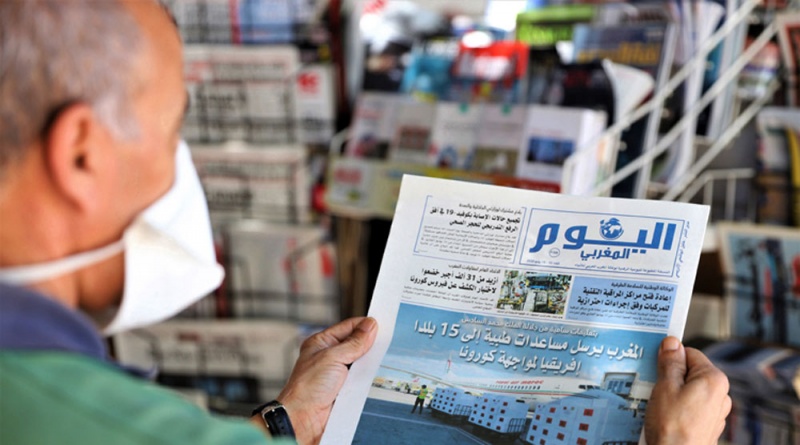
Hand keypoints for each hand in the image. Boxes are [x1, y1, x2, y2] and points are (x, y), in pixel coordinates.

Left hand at [276, 317, 377, 444]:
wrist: (304, 420)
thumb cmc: (307, 388)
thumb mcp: (332, 357)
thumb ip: (354, 342)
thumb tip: (370, 326)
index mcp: (322, 343)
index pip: (348, 327)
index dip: (364, 325)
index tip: (381, 326)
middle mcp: (330, 356)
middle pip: (356, 344)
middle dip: (369, 345)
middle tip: (385, 343)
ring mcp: (338, 374)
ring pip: (361, 363)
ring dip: (369, 364)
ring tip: (379, 361)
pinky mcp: (346, 389)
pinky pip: (363, 380)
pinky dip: (369, 379)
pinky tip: (375, 377)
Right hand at [645, 337, 731, 444]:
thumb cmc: (673, 428)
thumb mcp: (665, 386)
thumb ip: (670, 362)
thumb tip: (672, 343)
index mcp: (714, 380)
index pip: (690, 353)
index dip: (670, 358)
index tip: (656, 365)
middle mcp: (720, 395)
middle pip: (690, 372)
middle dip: (671, 377)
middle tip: (654, 386)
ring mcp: (715, 413)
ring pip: (689, 391)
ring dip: (672, 394)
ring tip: (658, 405)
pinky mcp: (707, 426)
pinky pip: (691, 407)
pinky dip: (677, 408)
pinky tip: (665, 417)